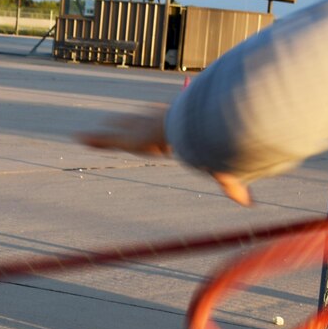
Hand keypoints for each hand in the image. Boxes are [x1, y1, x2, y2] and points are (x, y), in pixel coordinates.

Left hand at [75, 107, 253, 205]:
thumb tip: (249, 202)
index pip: (160, 130)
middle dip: (125, 126)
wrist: (190, 128)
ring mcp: (138, 131)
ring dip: (105, 135)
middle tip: (118, 126)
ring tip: (90, 137)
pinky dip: (92, 140)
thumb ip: (230, 185)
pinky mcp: (127, 138)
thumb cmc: (205, 144)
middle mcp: (152, 126)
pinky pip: (105, 139)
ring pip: (117, 132)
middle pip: (136, 126)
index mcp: (172, 131)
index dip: (154, 131)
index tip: (151, 136)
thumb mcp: (217, 168)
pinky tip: (78, 138)